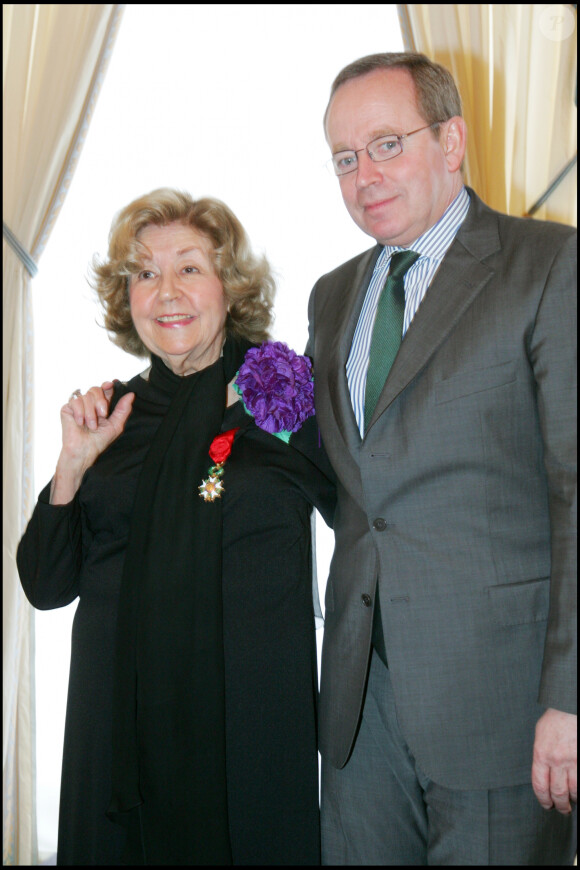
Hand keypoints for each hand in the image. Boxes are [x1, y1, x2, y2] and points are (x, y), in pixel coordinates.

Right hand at [51, 382, 133, 503]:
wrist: (84, 450)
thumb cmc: (99, 441)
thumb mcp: (116, 425)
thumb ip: (123, 409)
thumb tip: (131, 395)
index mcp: (101, 406)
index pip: (105, 389)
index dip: (108, 385)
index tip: (111, 384)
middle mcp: (89, 404)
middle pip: (96, 389)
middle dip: (101, 401)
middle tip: (102, 415)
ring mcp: (77, 405)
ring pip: (86, 395)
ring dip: (91, 412)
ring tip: (90, 425)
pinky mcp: (66, 409)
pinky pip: (75, 400)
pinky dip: (80, 412)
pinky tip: (80, 423)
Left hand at [532, 708, 576, 812]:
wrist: (569, 708)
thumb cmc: (555, 720)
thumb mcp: (540, 736)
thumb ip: (541, 756)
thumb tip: (543, 774)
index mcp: (541, 754)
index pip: (540, 785)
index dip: (543, 799)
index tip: (547, 805)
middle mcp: (557, 760)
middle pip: (557, 792)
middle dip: (560, 805)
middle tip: (562, 809)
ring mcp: (574, 761)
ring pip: (575, 790)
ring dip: (574, 799)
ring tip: (573, 801)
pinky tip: (579, 792)